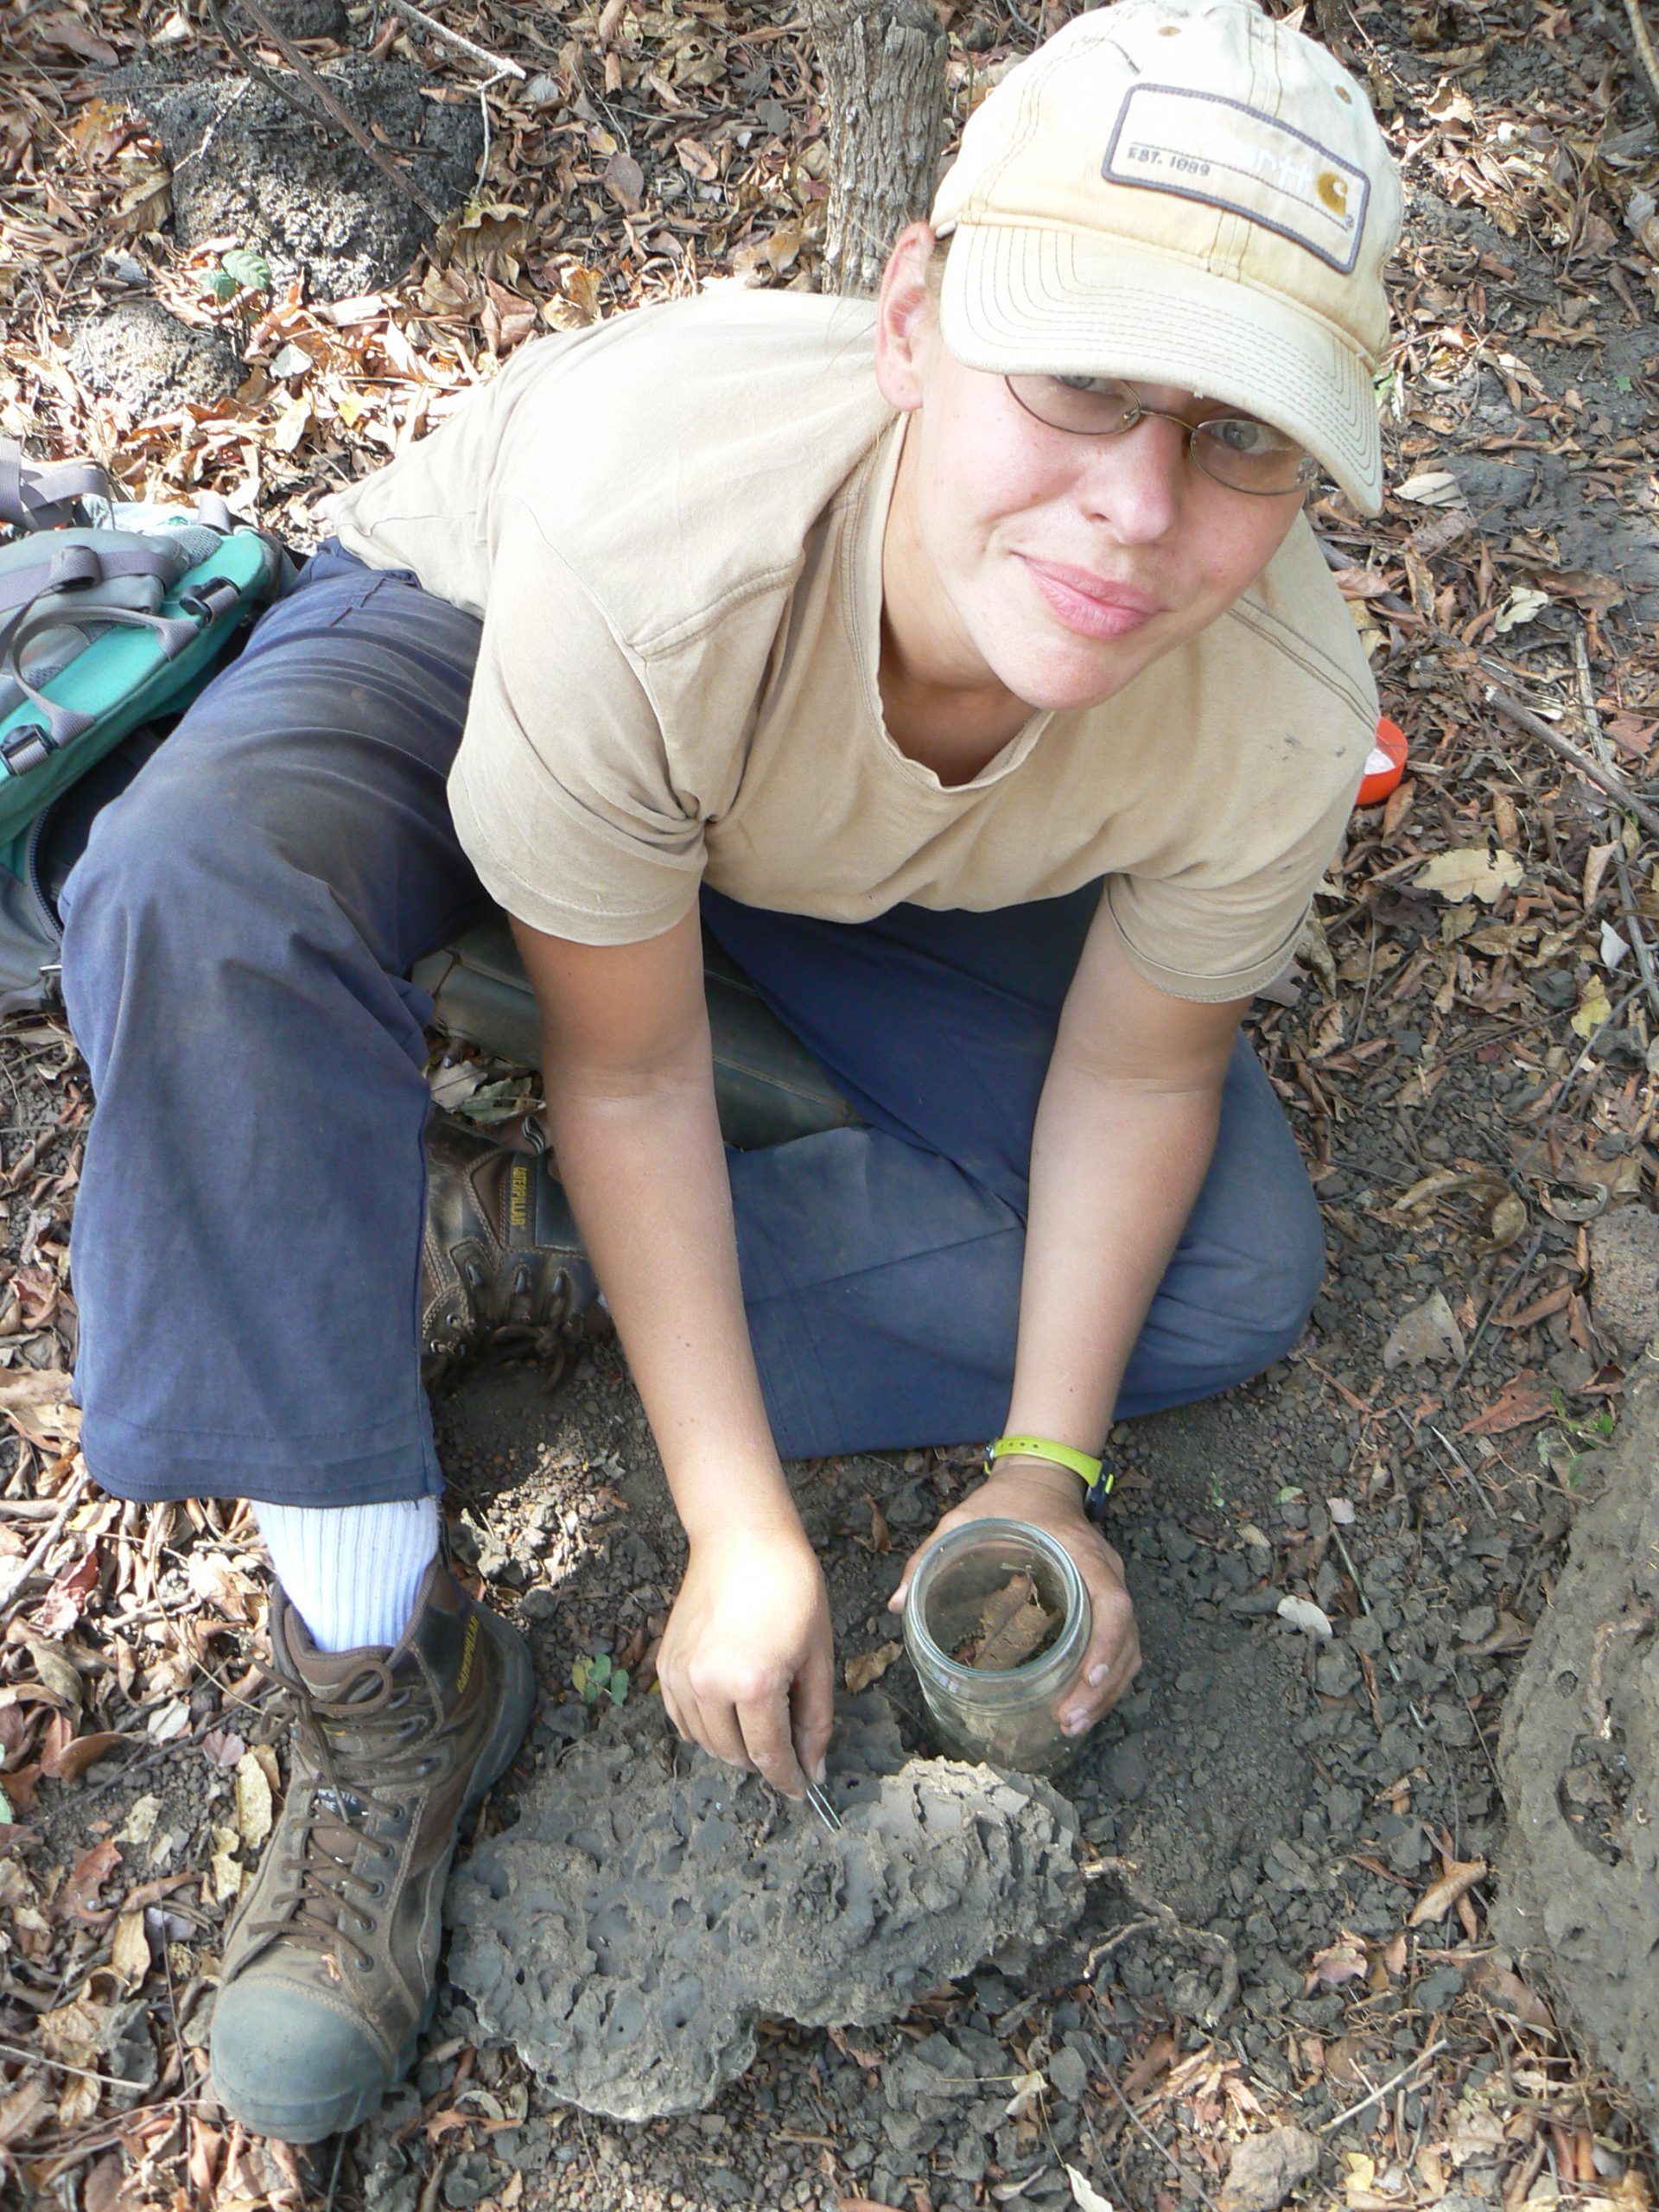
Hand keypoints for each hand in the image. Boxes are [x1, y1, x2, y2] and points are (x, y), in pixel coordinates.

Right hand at [657, 1520, 834, 1797]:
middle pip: (734, 1754)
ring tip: (758, 1728)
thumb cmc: (790, 1588)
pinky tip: (726, 1716)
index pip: (768, 1753)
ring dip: (732, 1748)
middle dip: (763, 1762)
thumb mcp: (818, 1655)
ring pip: (704, 1742)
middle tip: (787, 1751)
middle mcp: (709, 1686)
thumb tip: (815, 1768)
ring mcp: (680, 1676)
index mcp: (753, 1684)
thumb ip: (815, 1718)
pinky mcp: (665, 1664)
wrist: (742, 1540)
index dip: (788, 1778)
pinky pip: (680, 1718)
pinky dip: (703, 1729)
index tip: (802, 1789)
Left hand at [887, 1460, 1140, 1739]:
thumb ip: (930, 1557)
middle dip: (1102, 1685)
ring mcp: (1111, 1583)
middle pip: (1126, 1635)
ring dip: (1107, 1689)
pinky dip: (1107, 1676)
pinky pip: (1120, 1641)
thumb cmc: (1006, 1502)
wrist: (1040, 1477)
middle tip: (1068, 1721)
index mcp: (1080, 1551)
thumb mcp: (963, 1518)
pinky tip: (1080, 1702)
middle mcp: (1105, 1570)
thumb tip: (896, 1604)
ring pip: (1129, 1644)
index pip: (1112, 1602)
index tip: (1087, 1679)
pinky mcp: (1105, 1597)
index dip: (1106, 1644)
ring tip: (1072, 1723)